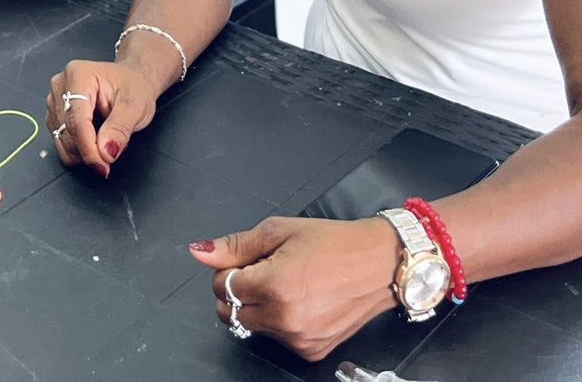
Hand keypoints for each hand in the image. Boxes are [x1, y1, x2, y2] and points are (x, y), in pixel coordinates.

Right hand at [45, 56, 163, 177]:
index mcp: (79, 76)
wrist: (131, 81)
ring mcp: (55, 100)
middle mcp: (61, 85)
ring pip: (61, 139)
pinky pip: (60, 141)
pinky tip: (94, 138)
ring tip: (105, 139)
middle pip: (66, 132)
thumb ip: (120, 129)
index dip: (89, 148)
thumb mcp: (136, 106)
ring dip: (82, 150)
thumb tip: (105, 152)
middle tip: (111, 155)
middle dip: (88, 151)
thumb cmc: (133, 87)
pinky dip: (77, 148)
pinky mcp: (54, 114)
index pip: (76, 120)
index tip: (103, 166)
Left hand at [192, 216, 398, 359]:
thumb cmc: (335, 243)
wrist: (381, 265)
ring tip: (288, 283)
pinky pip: (278, 338)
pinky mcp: (311, 350)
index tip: (247, 261)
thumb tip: (201, 252)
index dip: (229, 270)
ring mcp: (298, 339)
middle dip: (238, 291)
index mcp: (273, 286)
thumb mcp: (280, 231)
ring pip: (252, 326)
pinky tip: (302, 300)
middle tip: (264, 271)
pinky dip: (280, 321)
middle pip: (230, 312)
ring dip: (258, 306)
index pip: (221, 287)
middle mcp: (284, 319)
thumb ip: (236, 245)